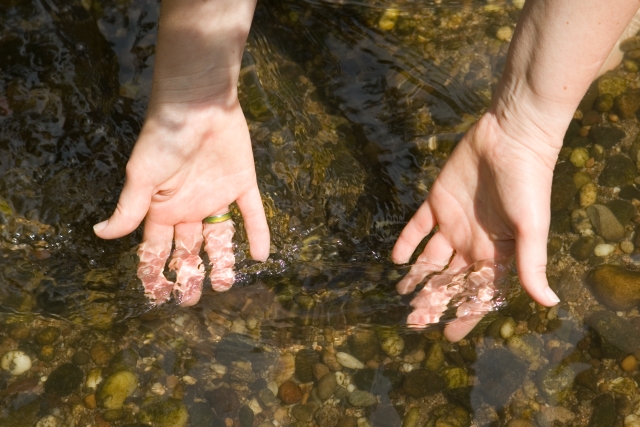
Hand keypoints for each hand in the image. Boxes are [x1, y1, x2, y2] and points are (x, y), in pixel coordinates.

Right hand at [93, 99, 269, 305]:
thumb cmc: (164, 138)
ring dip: (223, 261)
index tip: (157, 296)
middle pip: (189, 249)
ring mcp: (216, 196)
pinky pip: (252, 213)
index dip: (156, 272)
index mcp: (162, 208)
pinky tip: (261, 256)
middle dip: (188, 275)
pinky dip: (259, 233)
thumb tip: (100, 234)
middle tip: (190, 300)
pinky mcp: (242, 184)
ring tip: (225, 285)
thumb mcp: (141, 176)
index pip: (157, 249)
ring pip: (221, 237)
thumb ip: (128, 208)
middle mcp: (189, 207)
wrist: (198, 104)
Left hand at [392, 113, 560, 340]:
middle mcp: (474, 243)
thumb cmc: (527, 184)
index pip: (479, 292)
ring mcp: (453, 223)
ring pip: (431, 258)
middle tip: (414, 320)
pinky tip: (397, 260)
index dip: (466, 313)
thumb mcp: (532, 228)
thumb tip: (550, 304)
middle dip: (434, 300)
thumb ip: (532, 265)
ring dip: (418, 277)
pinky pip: (417, 227)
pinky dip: (406, 243)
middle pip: (451, 279)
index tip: (448, 335)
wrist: (510, 136)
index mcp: (497, 253)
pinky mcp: (437, 202)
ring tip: (402, 296)